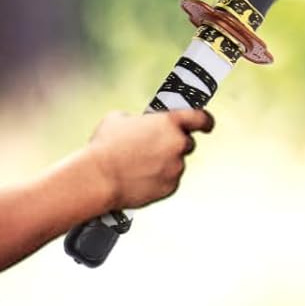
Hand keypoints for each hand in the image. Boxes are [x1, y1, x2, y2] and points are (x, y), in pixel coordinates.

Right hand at [88, 108, 213, 211]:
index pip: (201, 118)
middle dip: (173, 144)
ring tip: (137, 165)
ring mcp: (176, 168)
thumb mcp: (118, 119)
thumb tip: (141, 125)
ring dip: (163, 163)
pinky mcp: (170, 187)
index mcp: (169, 122)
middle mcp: (178, 144)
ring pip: (175, 163)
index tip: (206, 124)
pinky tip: (138, 177)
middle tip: (152, 147)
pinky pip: (169, 180)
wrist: (98, 178)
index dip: (205, 120)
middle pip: (186, 143)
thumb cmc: (105, 146)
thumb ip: (138, 120)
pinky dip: (158, 179)